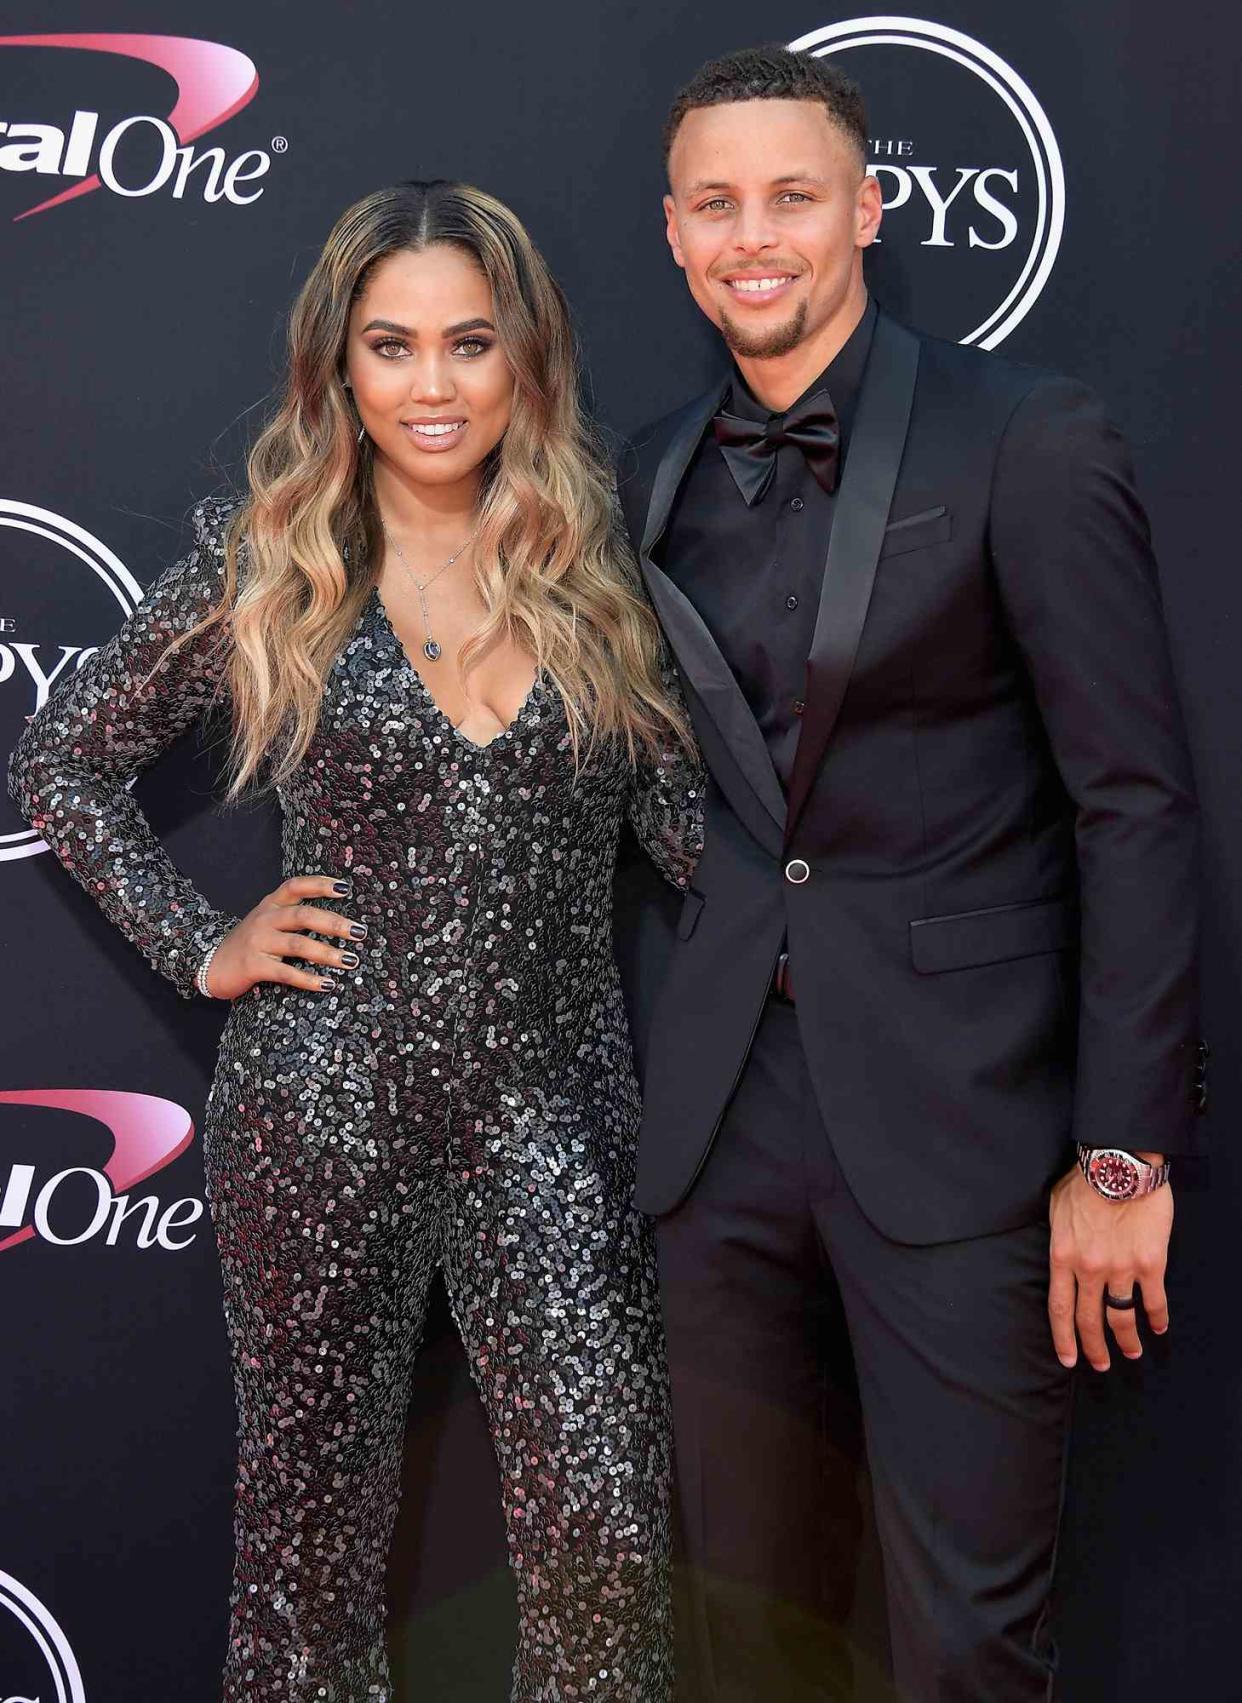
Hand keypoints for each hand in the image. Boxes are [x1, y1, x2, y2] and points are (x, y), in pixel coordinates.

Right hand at [204, 873, 365, 998]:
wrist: (210, 964)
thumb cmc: (250, 943)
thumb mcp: (268, 921)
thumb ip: (294, 915)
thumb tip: (339, 921)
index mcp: (271, 904)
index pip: (296, 886)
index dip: (319, 885)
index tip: (344, 888)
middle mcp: (265, 919)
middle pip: (303, 915)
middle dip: (334, 924)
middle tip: (359, 932)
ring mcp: (258, 942)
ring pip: (297, 944)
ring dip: (327, 953)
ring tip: (350, 961)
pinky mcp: (253, 966)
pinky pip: (285, 973)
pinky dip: (308, 980)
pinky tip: (327, 984)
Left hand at [1047, 1156, 1172, 1370]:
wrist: (1119, 1163)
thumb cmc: (1084, 1180)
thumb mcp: (1055, 1209)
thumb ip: (1058, 1238)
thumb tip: (1060, 1253)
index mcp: (1062, 1256)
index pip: (1059, 1308)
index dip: (1063, 1337)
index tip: (1068, 1358)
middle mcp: (1089, 1269)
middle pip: (1089, 1320)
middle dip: (1094, 1348)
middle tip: (1100, 1364)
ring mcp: (1120, 1269)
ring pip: (1122, 1317)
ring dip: (1126, 1340)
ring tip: (1131, 1352)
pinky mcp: (1150, 1263)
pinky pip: (1154, 1301)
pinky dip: (1157, 1318)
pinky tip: (1158, 1327)